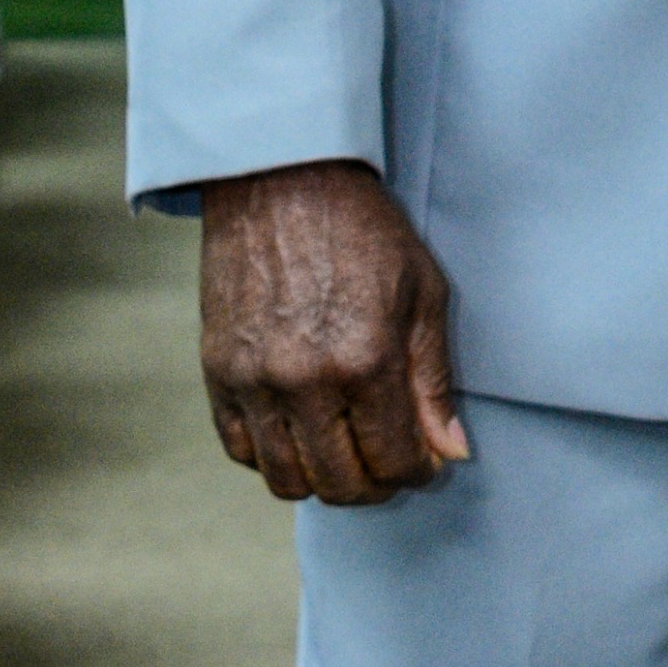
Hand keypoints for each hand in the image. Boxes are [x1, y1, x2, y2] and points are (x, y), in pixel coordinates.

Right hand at [199, 159, 469, 506]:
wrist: (283, 181)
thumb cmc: (363, 230)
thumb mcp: (423, 293)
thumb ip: (433, 380)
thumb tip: (450, 450)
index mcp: (365, 360)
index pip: (393, 461)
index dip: (417, 472)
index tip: (425, 461)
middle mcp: (304, 381)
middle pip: (341, 483)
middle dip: (375, 485)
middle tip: (390, 465)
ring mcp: (253, 381)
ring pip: (287, 479)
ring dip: (323, 480)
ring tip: (347, 454)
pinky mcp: (217, 373)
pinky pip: (241, 450)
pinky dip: (273, 457)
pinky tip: (301, 433)